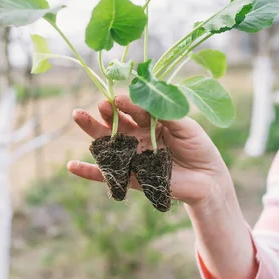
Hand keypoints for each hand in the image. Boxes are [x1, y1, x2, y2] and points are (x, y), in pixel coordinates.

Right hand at [68, 95, 231, 206]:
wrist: (207, 180)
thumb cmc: (198, 148)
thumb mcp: (185, 126)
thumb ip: (164, 114)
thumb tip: (142, 100)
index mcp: (149, 121)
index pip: (133, 109)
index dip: (125, 103)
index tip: (118, 99)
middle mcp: (136, 136)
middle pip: (114, 122)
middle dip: (104, 112)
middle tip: (99, 105)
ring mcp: (131, 156)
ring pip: (106, 142)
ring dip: (91, 129)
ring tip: (78, 116)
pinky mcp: (129, 177)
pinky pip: (105, 174)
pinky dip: (87, 171)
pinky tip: (71, 166)